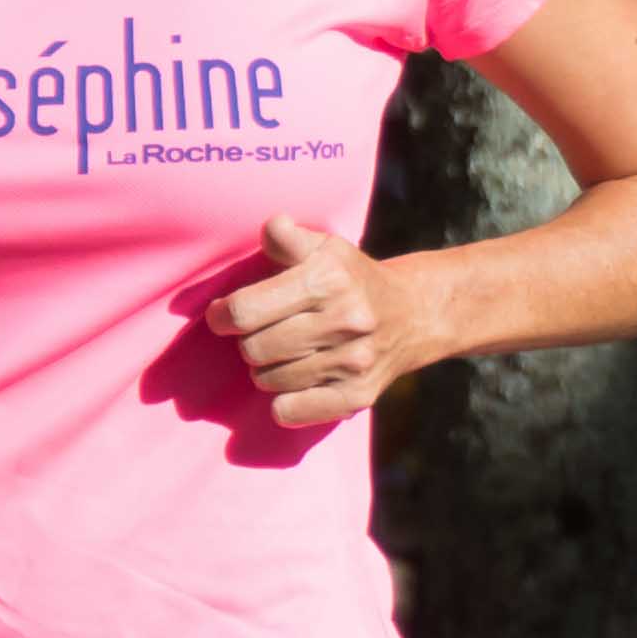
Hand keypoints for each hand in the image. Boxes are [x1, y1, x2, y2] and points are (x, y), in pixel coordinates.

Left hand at [214, 219, 417, 430]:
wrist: (414, 314)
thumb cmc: (352, 278)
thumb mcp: (325, 247)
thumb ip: (287, 237)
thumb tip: (270, 227)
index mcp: (328, 279)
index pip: (245, 310)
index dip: (222, 316)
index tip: (223, 316)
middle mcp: (345, 320)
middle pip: (253, 349)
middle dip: (248, 342)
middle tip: (263, 334)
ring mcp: (354, 361)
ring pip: (269, 380)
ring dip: (267, 370)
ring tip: (285, 354)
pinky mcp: (359, 395)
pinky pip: (292, 411)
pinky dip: (284, 403)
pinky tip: (295, 385)